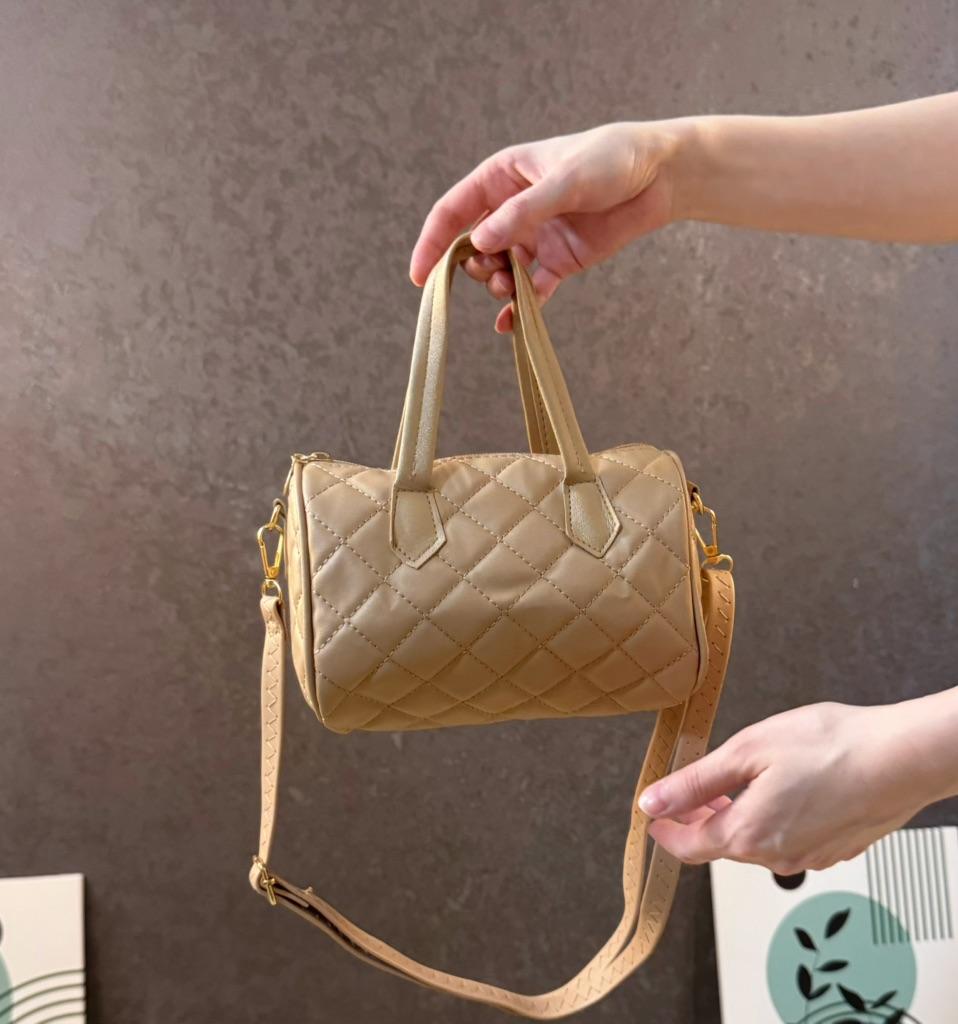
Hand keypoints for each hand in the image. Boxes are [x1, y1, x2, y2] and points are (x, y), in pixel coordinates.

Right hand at [409, 121, 686, 331]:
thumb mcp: (565, 181)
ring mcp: (535, 238)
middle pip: (472, 246)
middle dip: (472, 267)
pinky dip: (520, 309)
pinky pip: (531, 291)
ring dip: (498, 286)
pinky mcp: (560, 262)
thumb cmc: (612, 160)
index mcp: (503, 177)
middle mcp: (513, 209)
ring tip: (510, 288)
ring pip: (500, 271)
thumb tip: (480, 243)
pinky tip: (511, 325)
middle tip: (489, 275)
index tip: (419, 275)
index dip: (433, 242)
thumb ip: (523, 214)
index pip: (454, 211)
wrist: (663, 176)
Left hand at [639, 697, 957, 874]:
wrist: (900, 758)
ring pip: (755, 844)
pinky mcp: (834, 850)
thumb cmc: (829, 746)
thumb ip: (696, 782)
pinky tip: (777, 790)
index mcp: (747, 835)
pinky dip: (770, 820)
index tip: (652, 814)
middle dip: (699, 820)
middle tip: (690, 792)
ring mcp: (809, 857)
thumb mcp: (746, 751)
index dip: (665, 829)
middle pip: (721, 846)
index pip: (688, 846)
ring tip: (732, 785)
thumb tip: (653, 800)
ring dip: (735, 819)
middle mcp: (776, 857)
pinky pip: (787, 841)